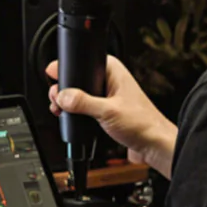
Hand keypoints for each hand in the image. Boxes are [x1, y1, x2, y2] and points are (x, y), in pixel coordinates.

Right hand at [46, 54, 177, 178]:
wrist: (153, 145)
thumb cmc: (142, 124)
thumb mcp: (107, 112)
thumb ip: (82, 103)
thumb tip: (62, 96)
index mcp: (112, 70)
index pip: (83, 61)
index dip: (66, 69)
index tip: (53, 78)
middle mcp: (110, 80)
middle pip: (78, 79)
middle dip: (64, 90)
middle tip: (57, 101)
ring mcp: (108, 96)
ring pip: (80, 95)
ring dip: (69, 103)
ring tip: (62, 111)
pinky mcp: (106, 110)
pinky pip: (85, 107)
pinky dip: (76, 112)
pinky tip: (72, 119)